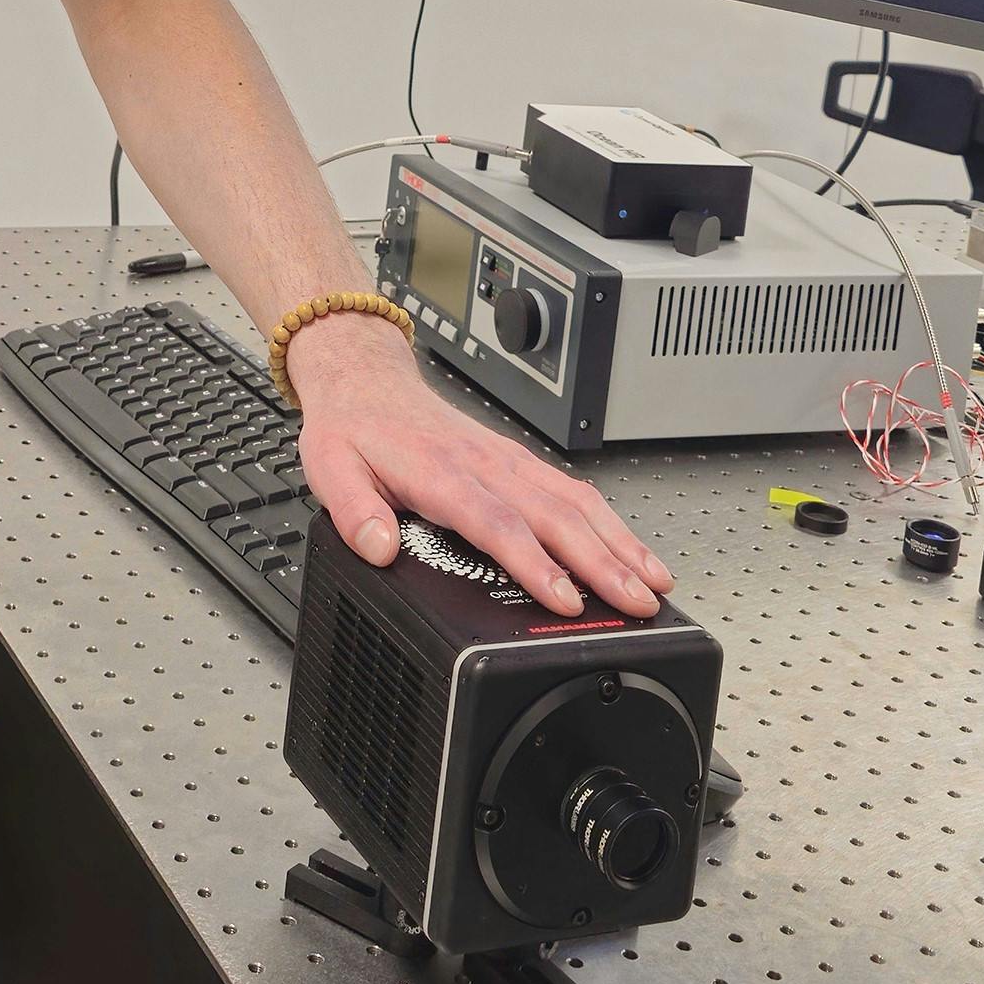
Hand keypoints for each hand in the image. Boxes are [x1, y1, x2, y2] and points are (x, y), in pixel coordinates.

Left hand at [288, 314, 672, 617]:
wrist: (366, 381)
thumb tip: (377, 548)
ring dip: (619, 544)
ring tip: (653, 584)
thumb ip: (353, 510)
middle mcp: (485, 465)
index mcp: (442, 472)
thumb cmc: (354, 428)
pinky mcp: (518, 461)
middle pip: (555, 516)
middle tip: (637, 603)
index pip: (497, 522)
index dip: (534, 562)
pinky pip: (573, 490)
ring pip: (576, 502)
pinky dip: (610, 523)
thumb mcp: (331, 467)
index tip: (564, 598)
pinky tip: (632, 550)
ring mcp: (508, 461)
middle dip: (603, 562)